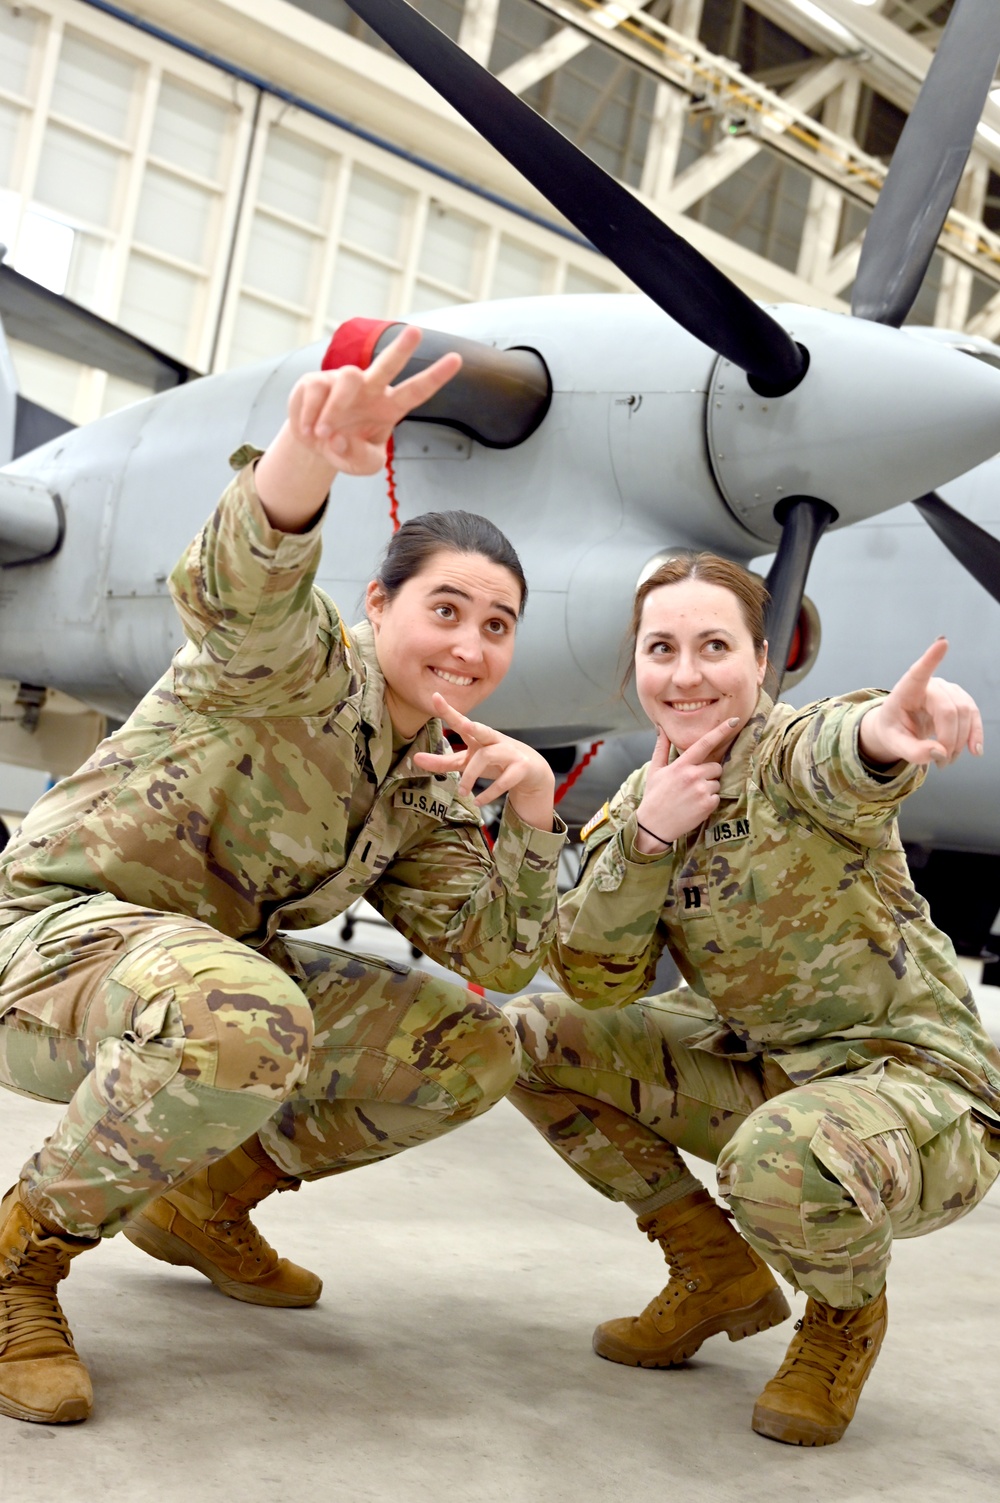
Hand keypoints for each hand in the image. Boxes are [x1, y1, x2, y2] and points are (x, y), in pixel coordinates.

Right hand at [288, 325, 460, 475]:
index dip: (436, 376)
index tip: (457, 358)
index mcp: (389, 406)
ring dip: (334, 410)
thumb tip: (339, 438)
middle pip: (387, 364)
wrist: (314, 445)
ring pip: (347, 378)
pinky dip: (310, 417)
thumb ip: (361, 459)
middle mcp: (370, 389)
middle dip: (401, 348)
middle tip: (415, 332)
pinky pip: (316, 393)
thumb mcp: (362, 466)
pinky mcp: (316, 381)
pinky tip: (308, 431)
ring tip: (323, 434)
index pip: (417, 391)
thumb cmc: (346, 450)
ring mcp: (342, 381)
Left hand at [412, 693, 555, 830]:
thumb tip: (415, 759)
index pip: (461, 722)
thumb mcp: (468, 762)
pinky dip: (489, 793)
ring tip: (462, 791)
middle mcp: (494, 740)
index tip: (435, 697)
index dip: (448, 711)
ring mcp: (509, 753)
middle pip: (482, 730)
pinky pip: (504, 780)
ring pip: (488, 757)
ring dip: (471, 775)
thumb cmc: (496, 762)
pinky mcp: (521, 768)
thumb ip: (443, 762)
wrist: (532, 772)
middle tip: (465, 723)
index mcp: (479, 736)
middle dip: (474, 726)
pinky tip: (477, 801)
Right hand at [633, 718, 738, 852]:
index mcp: (681, 765)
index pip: (704, 743)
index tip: (734, 721)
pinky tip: (694, 807)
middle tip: (692, 784)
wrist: (653, 826)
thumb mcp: (655, 771)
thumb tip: (662, 729)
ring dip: (709, 788)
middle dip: (709, 774)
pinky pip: (717, 798)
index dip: (721, 731)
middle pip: (716, 766)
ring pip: (717, 783)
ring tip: (691, 797)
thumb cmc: (654, 796)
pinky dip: (709, 802)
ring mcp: (701, 791)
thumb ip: (661, 748)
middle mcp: (693, 775)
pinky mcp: (707, 805)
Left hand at [859, 639, 983, 767]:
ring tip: (947, 761)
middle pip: (949, 710)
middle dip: (949, 740)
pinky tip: (974, 750)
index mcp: (906, 690)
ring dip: (960, 741)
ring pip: (964, 712)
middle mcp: (930, 685)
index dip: (931, 658)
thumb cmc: (893, 731)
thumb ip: (912, 752)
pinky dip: (974, 735)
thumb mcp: (894, 744)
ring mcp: (948, 690)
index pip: (919, 672)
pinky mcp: (960, 700)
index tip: (942, 642)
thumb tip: (940, 753)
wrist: (900, 728)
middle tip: (941, 764)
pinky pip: (973, 715)